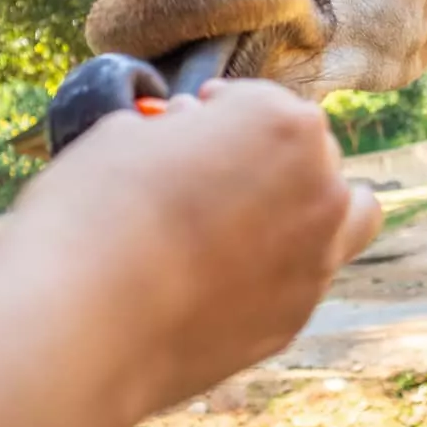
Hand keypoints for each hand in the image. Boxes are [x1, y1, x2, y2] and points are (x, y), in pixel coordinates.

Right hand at [0, 78, 381, 422]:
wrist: (81, 324)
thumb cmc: (95, 211)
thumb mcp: (127, 134)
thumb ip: (178, 131)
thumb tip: (186, 136)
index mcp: (285, 123)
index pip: (263, 102)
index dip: (221, 112)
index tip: (191, 124)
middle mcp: (320, 188)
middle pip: (311, 156)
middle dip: (267, 157)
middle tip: (210, 175)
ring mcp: (316, 259)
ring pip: (345, 219)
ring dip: (308, 210)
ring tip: (246, 223)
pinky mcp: (294, 319)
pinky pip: (302, 280)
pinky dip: (276, 272)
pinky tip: (218, 281)